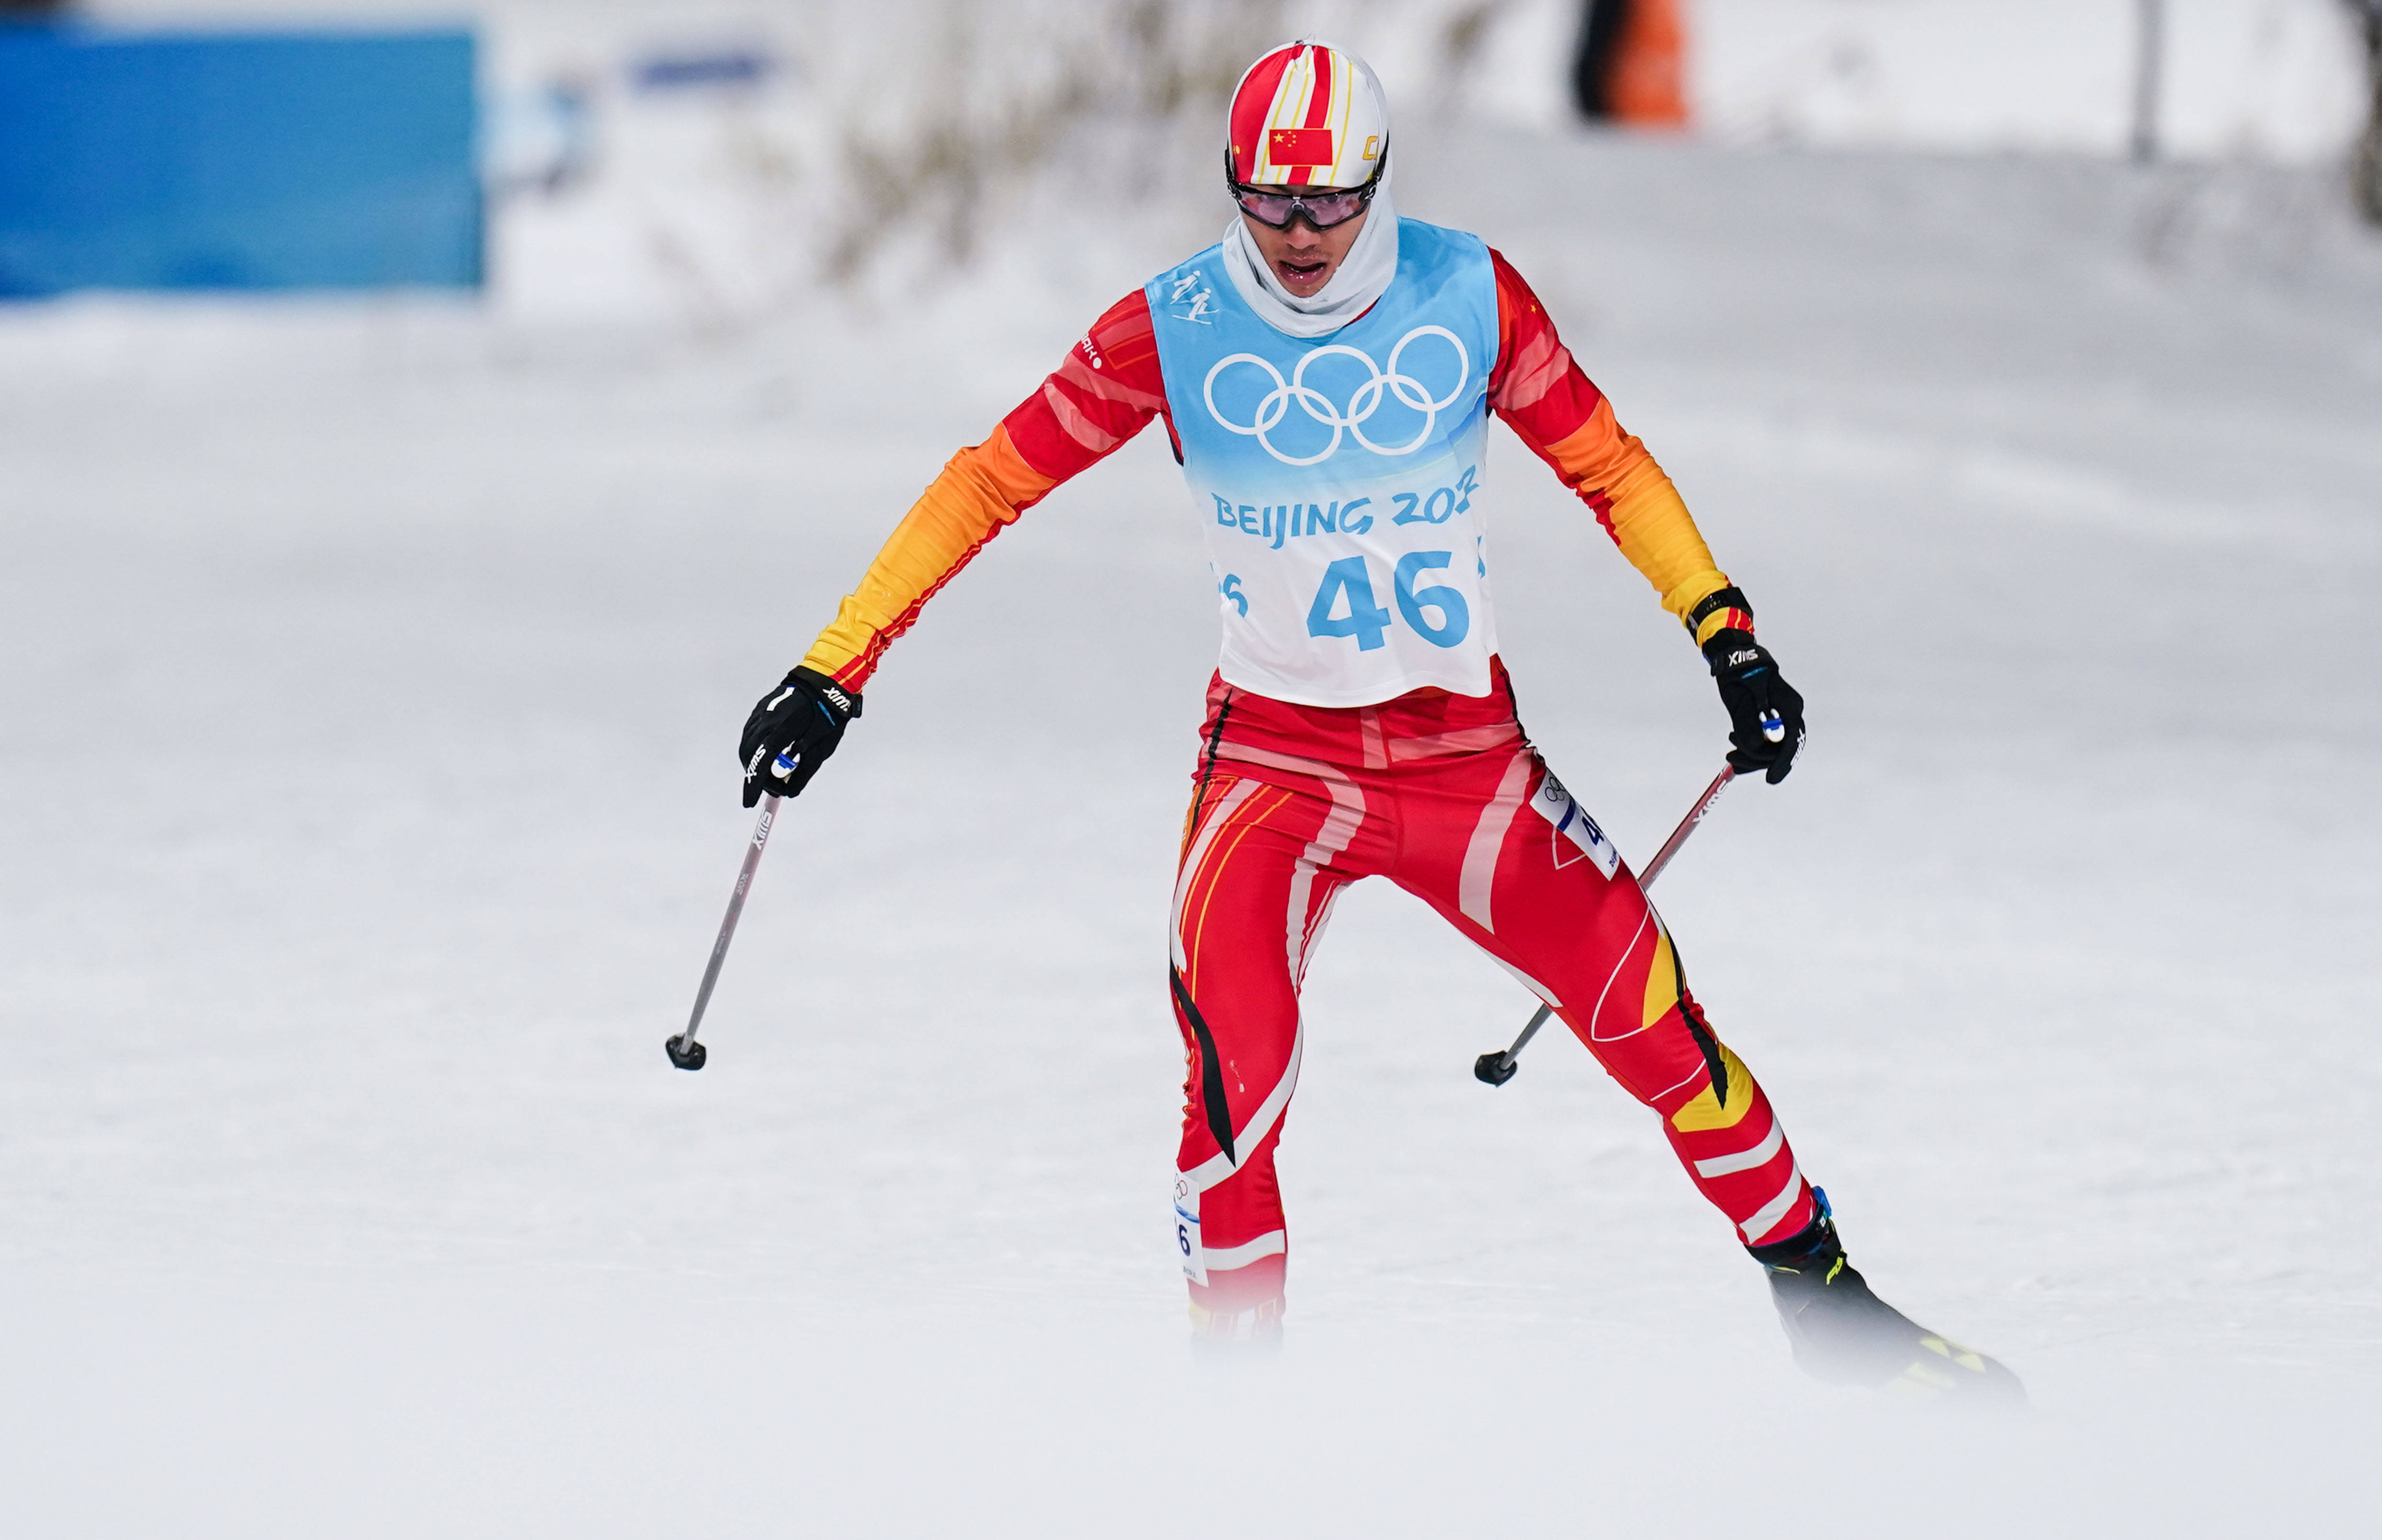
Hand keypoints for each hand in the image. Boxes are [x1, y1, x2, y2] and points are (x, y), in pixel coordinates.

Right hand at [739, 666, 860, 806]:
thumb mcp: (824, 747)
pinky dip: (756, 750)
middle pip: (749, 756)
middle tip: (774, 788)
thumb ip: (806, 771)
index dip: (755, 783)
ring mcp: (760, 713)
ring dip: (756, 763)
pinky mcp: (759, 709)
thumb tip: (790, 792)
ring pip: (747, 746)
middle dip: (757, 776)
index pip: (763, 761)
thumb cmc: (828, 714)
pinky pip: (750, 735)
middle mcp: (766, 719)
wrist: (825, 681)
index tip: (749, 802)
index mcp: (783, 727)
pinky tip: (771, 755)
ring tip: (775, 773)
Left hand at [1702, 629, 1803, 783]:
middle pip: (1782, 748)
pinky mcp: (1774, 720)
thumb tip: (1757, 746)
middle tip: (1730, 759)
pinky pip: (1767, 742)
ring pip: (1773, 748)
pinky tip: (1735, 746)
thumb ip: (1749, 723)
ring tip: (1730, 752)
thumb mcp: (1740, 701)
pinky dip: (1751, 749)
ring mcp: (1784, 717)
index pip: (1791, 740)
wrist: (1736, 660)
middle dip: (1757, 759)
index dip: (1781, 762)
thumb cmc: (1738, 676)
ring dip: (1751, 755)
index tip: (1770, 779)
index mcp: (1789, 706)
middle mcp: (1791, 713)